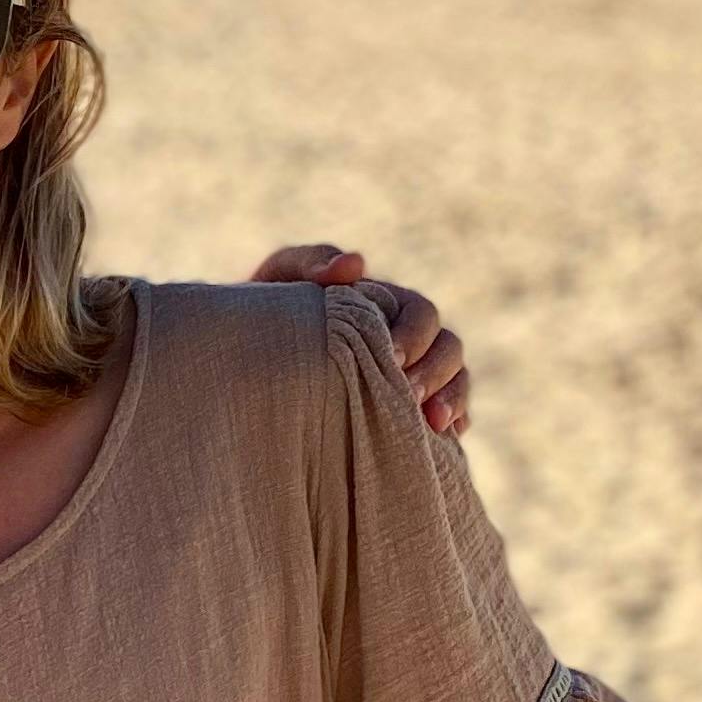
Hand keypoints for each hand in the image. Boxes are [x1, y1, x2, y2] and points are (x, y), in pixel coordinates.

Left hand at [247, 243, 469, 438]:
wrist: (246, 358)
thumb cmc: (268, 315)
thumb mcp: (278, 280)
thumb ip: (309, 262)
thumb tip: (356, 264)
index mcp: (386, 306)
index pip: (421, 314)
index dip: (414, 335)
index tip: (393, 359)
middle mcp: (407, 338)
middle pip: (447, 347)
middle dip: (434, 371)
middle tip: (408, 395)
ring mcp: (413, 375)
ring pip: (455, 379)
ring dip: (450, 397)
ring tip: (430, 422)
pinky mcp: (410, 410)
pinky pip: (447, 415)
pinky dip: (453, 422)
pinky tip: (444, 439)